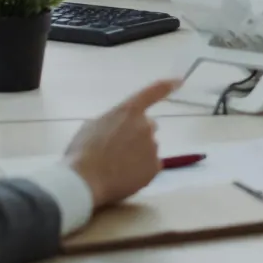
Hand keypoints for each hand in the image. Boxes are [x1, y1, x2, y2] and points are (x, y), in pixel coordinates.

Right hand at [65, 78, 181, 208]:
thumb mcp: (92, 126)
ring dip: (138, 154)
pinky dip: (140, 171)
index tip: (179, 81)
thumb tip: (116, 128)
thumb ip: (111, 121)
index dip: (167, 86)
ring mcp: (152, 147)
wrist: (85, 181)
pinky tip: (124, 178)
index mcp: (129, 111)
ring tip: (117, 168)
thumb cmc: (82, 151)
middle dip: (137, 135)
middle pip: (148, 127)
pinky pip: (150, 166)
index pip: (153, 93)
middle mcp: (146, 125)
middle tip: (119, 150)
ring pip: (148, 149)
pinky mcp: (155, 167)